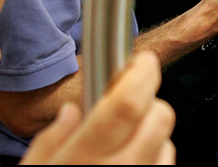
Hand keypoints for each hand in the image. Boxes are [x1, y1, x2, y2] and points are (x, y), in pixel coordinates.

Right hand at [20, 52, 175, 164]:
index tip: (143, 60)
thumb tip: (71, 113)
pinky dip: (156, 157)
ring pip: (168, 141)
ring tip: (124, 142)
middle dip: (149, 101)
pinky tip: (132, 162)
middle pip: (160, 117)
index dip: (142, 74)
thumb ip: (50, 141)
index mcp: (83, 158)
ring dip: (152, 133)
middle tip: (126, 104)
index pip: (127, 105)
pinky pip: (167, 165)